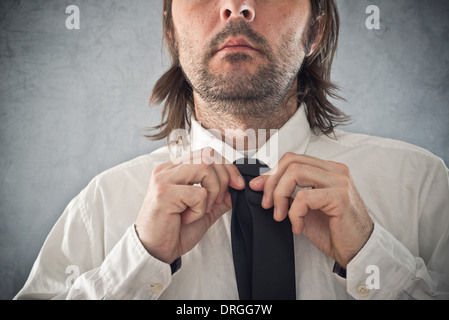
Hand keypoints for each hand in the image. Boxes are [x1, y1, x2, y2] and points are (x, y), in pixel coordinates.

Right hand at [135, 148, 244, 263]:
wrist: (157, 252)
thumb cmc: (175, 231)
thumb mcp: (204, 210)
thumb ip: (220, 196)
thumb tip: (237, 185)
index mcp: (174, 169)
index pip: (207, 154)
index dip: (227, 167)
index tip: (238, 185)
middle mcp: (167, 170)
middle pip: (208, 156)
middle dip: (224, 178)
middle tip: (218, 201)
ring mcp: (163, 180)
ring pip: (204, 168)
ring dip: (213, 191)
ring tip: (203, 209)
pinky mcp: (164, 193)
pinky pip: (198, 193)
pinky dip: (200, 210)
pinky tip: (187, 218)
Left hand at [249, 153, 373, 267]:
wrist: (356, 251)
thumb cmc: (332, 230)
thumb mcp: (304, 208)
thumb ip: (288, 194)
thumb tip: (260, 184)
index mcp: (327, 170)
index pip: (292, 159)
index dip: (272, 173)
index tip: (259, 189)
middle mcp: (335, 171)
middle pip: (291, 162)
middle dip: (272, 183)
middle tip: (268, 205)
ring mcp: (339, 182)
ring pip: (295, 173)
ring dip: (280, 196)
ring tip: (280, 216)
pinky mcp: (340, 198)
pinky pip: (304, 197)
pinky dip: (294, 213)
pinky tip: (298, 226)